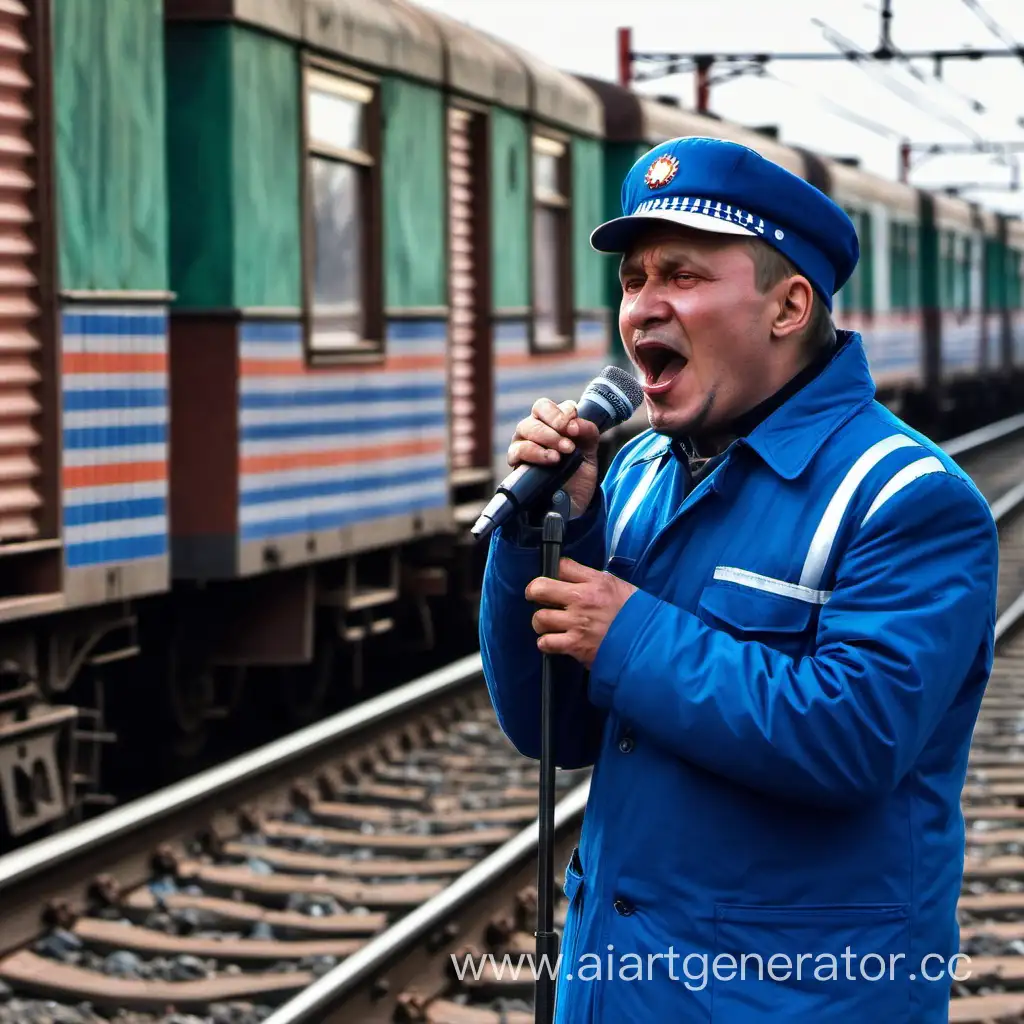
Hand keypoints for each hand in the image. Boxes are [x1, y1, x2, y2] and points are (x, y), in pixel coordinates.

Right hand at [507, 398, 600, 516]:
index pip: (550, 405)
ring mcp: (523, 443)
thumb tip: (575, 424)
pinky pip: (517, 450)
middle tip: (569, 445)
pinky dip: (535, 452)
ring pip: (526, 427)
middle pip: (538, 410)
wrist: (571, 501)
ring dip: (546, 438)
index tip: (574, 429)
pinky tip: (550, 461)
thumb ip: (588, 432)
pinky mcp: (516, 462)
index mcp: (552, 421)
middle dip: (556, 425)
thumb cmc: (578, 472)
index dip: (562, 412)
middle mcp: (536, 428)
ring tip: (560, 455)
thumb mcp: (590, 450)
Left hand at [526, 558, 636, 667]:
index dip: (554, 571)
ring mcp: (577, 623)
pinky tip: (553, 642)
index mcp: (595, 581)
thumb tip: (576, 579)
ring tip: (548, 624)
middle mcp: (582, 599)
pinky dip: (546, 643)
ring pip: (539, 618)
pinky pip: (546, 643)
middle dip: (534, 592)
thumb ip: (596, 581)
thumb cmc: (636, 614)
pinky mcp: (576, 645)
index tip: (554, 579)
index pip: (561, 566)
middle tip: (537, 597)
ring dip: (541, 622)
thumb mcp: (619, 587)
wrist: (649, 642)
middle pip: (540, 588)